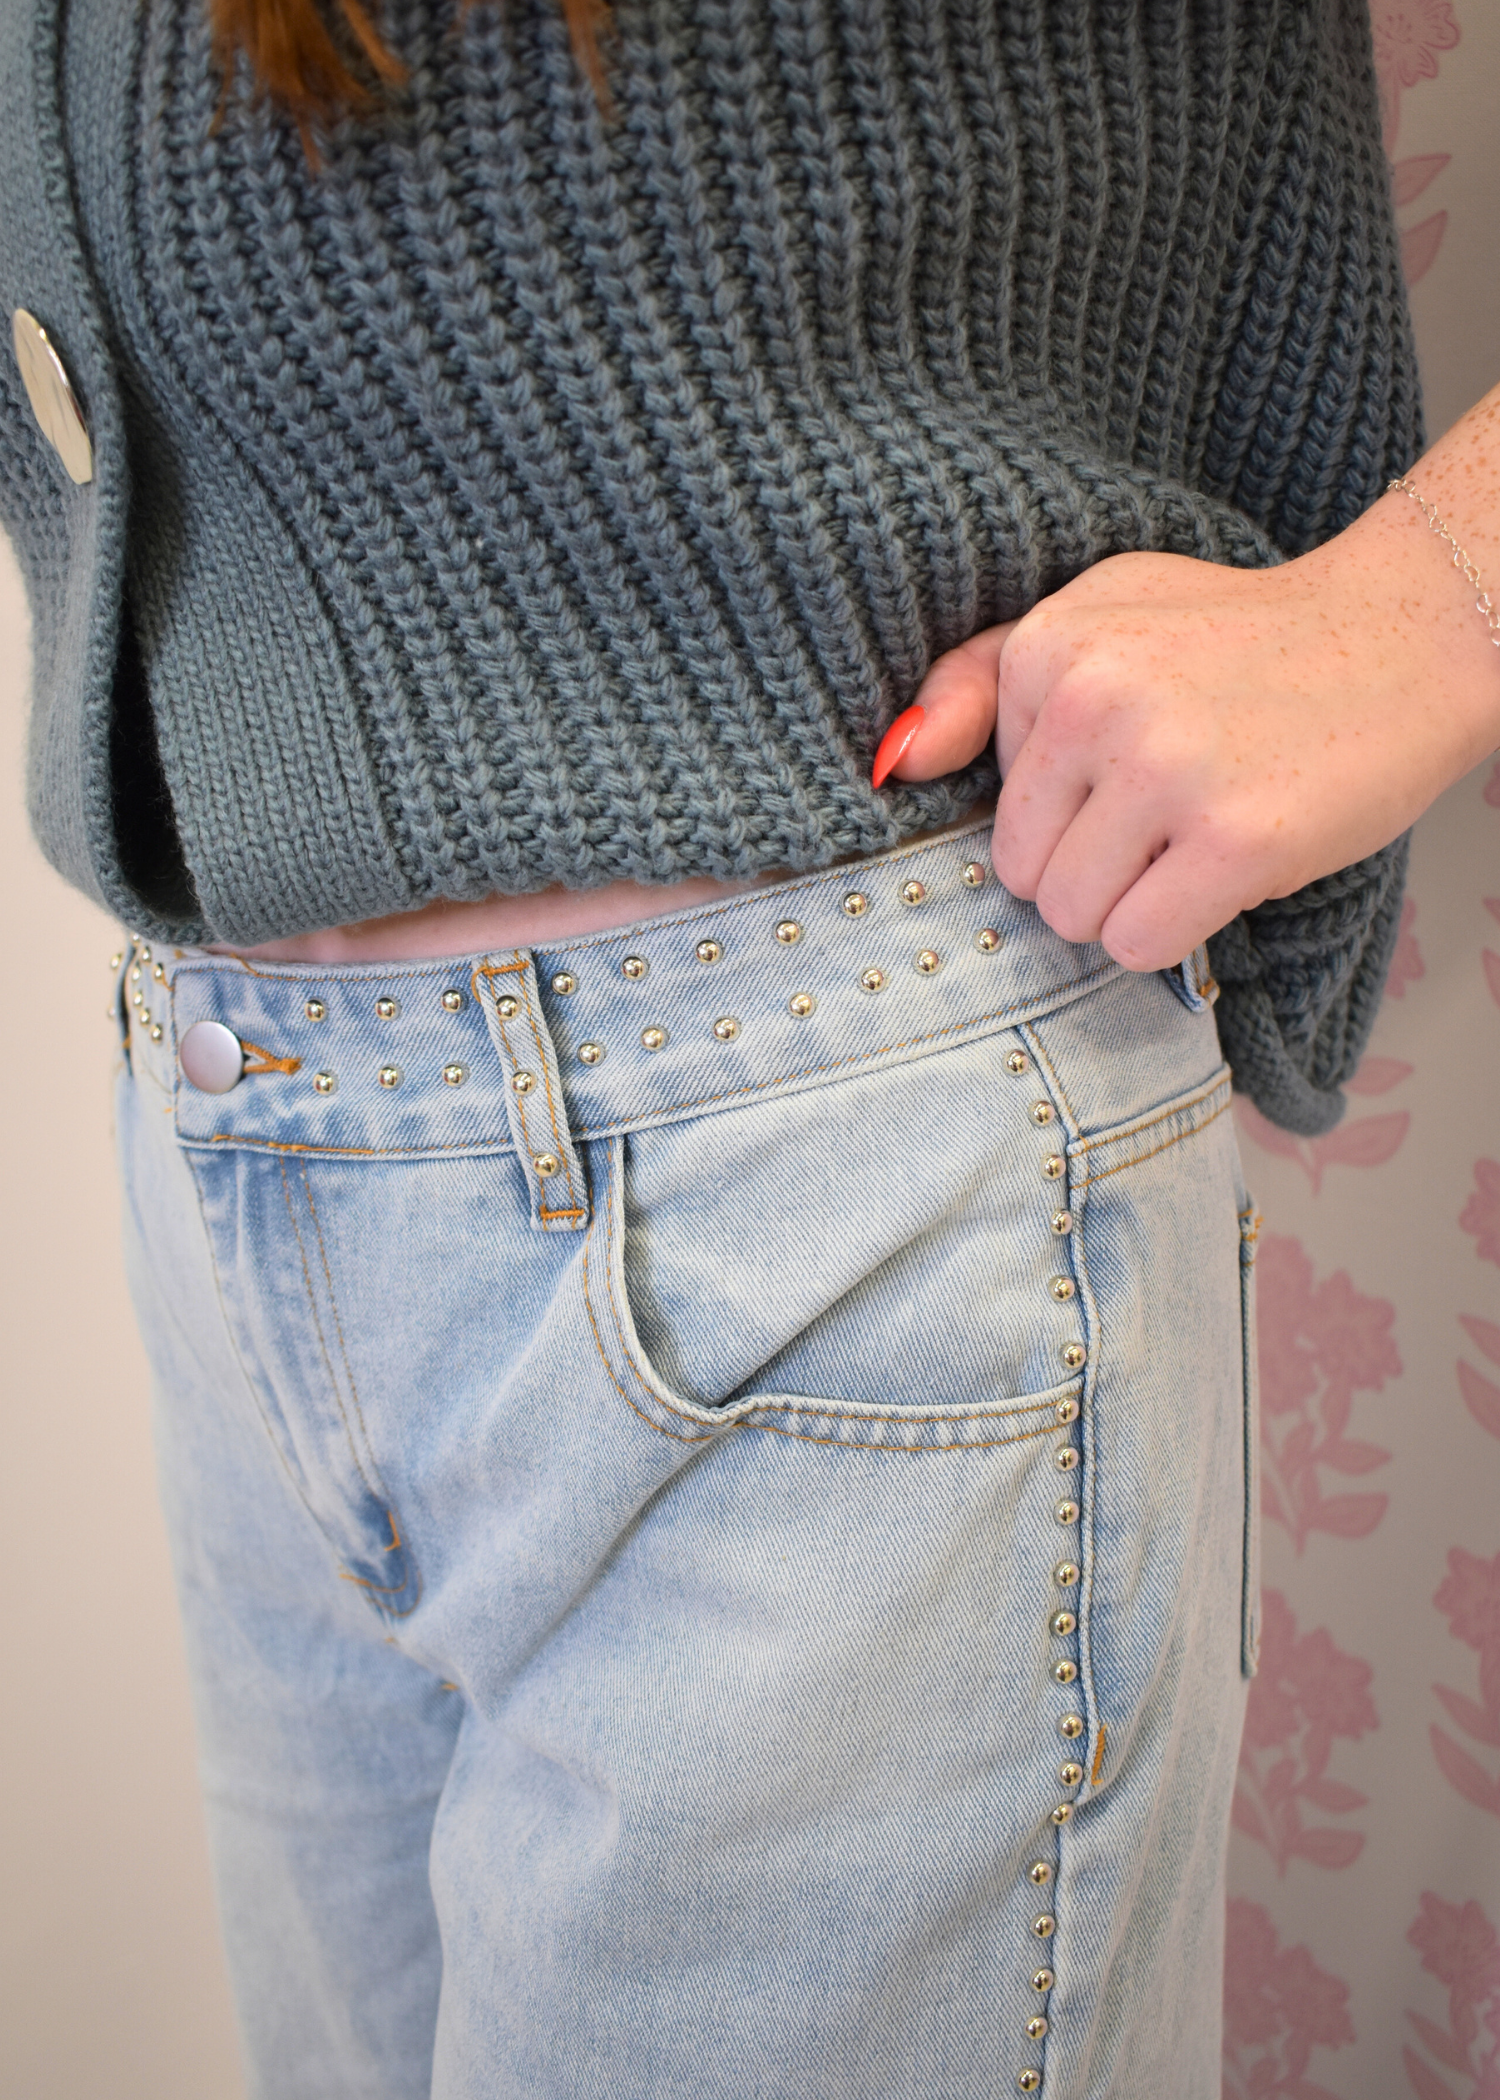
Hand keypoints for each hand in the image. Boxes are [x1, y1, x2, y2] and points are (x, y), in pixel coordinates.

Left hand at [877, 490, 1499, 970]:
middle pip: (1020, 873)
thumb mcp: (1098, 615)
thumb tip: (894, 764)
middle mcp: (1095, 700)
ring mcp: (1167, 770)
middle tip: (1161, 816)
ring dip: (1129, 905)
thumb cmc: (1235, 642)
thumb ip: (979, 683)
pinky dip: (1173, 932)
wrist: (1403, 638)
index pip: (990, 802)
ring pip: (1071, 917)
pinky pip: (1137, 943)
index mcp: (1048, 646)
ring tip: (1190, 840)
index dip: (1062, 801)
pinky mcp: (1235, 839)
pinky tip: (1217, 873)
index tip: (1128, 758)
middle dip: (1084, 867)